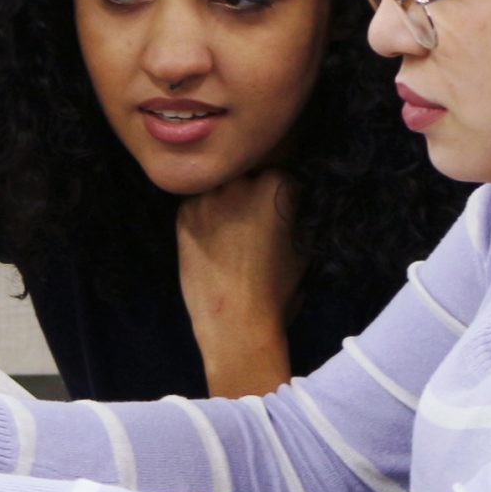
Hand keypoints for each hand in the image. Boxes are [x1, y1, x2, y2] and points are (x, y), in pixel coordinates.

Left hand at [176, 169, 300, 355]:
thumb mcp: (305, 244)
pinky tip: (214, 244)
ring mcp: (210, 196)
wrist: (238, 320)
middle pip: (248, 175)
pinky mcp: (185, 212)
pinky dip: (206, 218)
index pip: (281, 171)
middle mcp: (242, 181)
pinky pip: (199, 204)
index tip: (279, 212)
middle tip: (255, 225)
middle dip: (252, 193)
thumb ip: (300, 210)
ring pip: (221, 188)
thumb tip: (295, 196)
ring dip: (227, 203)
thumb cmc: (278, 288)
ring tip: (232, 237)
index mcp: (279, 184)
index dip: (281, 193)